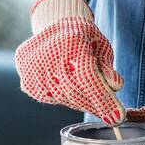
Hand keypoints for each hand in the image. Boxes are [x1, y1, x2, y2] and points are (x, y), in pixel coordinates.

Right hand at [15, 0, 125, 123]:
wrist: (52, 28)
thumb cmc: (82, 37)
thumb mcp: (100, 44)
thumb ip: (107, 65)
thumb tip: (115, 86)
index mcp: (71, 42)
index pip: (88, 77)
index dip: (103, 99)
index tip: (118, 117)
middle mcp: (48, 57)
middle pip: (75, 92)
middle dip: (96, 105)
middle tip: (112, 114)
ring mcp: (33, 72)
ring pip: (64, 98)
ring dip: (83, 102)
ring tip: (93, 97)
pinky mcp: (27, 83)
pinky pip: (52, 99)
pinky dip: (68, 99)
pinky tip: (74, 89)